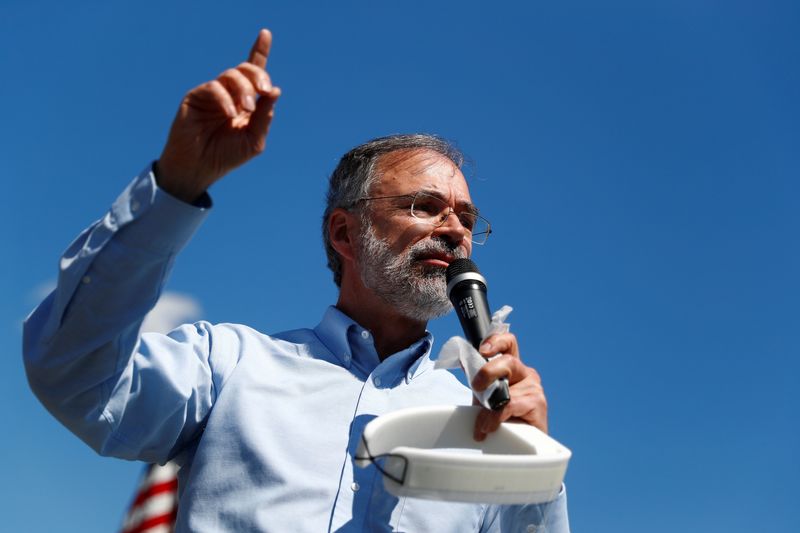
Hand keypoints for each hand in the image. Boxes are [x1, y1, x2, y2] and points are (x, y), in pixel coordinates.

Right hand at [156, 29, 280, 202]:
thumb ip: (265, 117)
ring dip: (244, 90)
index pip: (254, 72)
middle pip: (246, 69)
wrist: (200, 169)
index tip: (265, 33)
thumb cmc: (226, 156)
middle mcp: (229, 93)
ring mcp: (212, 93)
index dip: (259, 51)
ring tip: (245, 111)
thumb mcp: (253, 139)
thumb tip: (275, 91)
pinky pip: (214, 87)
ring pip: (231, 75)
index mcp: (246, 101)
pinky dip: (226, 99)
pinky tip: (231, 115)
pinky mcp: (196, 96)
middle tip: (264, 92)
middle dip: (259, 77)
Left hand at [471, 332, 547, 440]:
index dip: (497, 341)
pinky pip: (510, 405)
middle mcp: (525, 373)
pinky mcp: (538, 403)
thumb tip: (464, 362)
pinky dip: (495, 417)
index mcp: (512, 367)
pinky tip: (490, 427)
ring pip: (507, 389)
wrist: (517, 445)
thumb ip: (477, 378)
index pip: (508, 343)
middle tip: (476, 386)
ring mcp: (533, 387)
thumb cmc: (502, 418)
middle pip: (508, 361)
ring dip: (488, 409)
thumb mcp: (484, 395)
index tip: (483, 349)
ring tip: (482, 424)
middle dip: (488, 372)